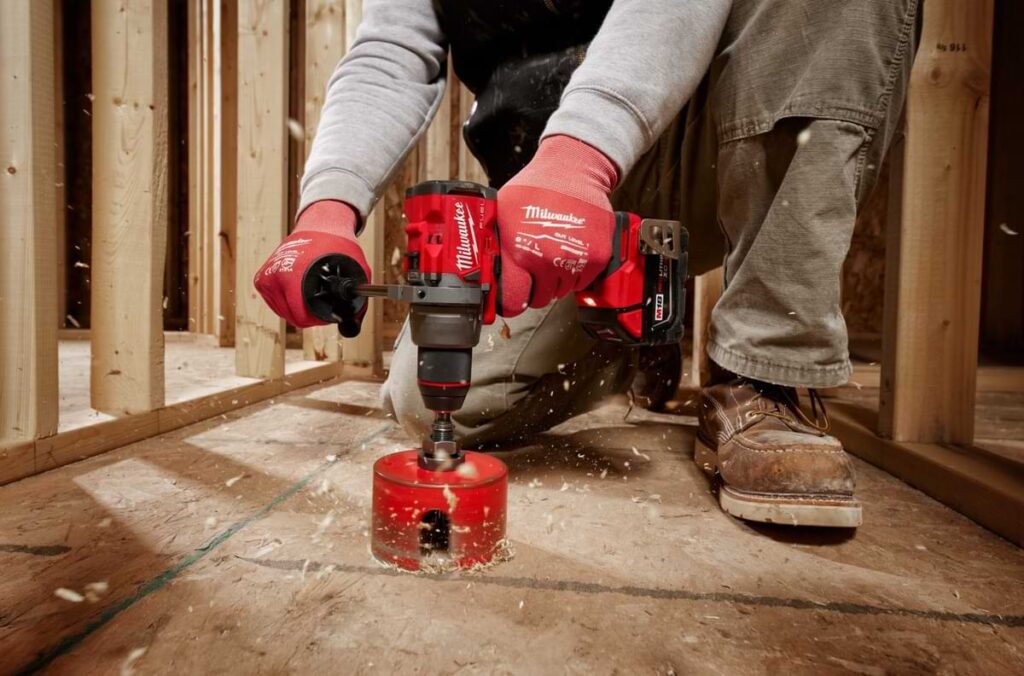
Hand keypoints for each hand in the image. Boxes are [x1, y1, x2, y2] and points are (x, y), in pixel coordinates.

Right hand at [254, 200, 370, 327]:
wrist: (320, 225)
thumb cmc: (337, 245)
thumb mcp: (355, 269)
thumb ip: (355, 297)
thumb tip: (354, 324)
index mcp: (292, 276)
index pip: (301, 317)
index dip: (319, 318)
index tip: (329, 309)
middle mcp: (274, 277)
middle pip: (292, 316)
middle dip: (310, 313)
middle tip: (323, 298)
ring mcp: (266, 278)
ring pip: (284, 312)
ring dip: (299, 307)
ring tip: (312, 289)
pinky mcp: (261, 279)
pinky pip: (277, 303)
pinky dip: (290, 300)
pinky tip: (301, 288)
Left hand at [496, 135, 617, 316]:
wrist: (572, 169)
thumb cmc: (536, 188)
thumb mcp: (502, 213)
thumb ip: (496, 245)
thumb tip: (484, 272)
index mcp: (521, 252)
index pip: (514, 301)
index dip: (511, 302)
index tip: (513, 300)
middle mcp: (548, 259)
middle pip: (540, 299)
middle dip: (536, 287)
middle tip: (535, 269)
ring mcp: (575, 260)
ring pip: (562, 291)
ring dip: (556, 280)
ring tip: (553, 255)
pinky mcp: (597, 257)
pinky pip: (582, 282)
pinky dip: (576, 272)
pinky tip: (569, 252)